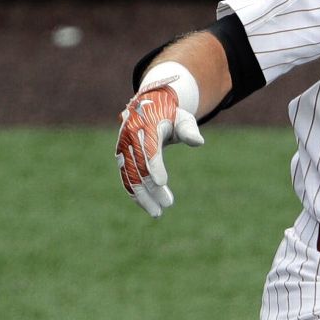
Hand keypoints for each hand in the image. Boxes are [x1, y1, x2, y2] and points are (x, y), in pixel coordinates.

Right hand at [115, 85, 204, 217]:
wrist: (147, 106)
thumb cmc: (170, 115)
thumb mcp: (183, 118)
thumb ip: (189, 130)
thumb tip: (199, 141)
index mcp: (147, 124)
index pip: (150, 148)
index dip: (154, 165)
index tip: (161, 183)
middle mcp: (131, 137)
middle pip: (139, 167)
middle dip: (151, 188)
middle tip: (168, 205)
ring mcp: (123, 147)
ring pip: (129, 176)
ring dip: (142, 197)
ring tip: (157, 213)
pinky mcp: (121, 157)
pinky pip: (126, 178)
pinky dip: (136, 193)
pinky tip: (148, 205)